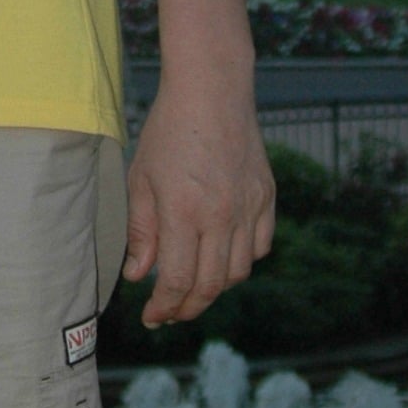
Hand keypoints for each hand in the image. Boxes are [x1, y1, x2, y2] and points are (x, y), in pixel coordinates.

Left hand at [125, 78, 274, 325]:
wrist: (212, 90)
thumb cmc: (168, 130)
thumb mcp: (141, 176)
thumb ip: (141, 230)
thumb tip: (140, 276)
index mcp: (184, 210)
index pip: (178, 280)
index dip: (164, 307)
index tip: (152, 317)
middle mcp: (221, 215)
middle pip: (211, 286)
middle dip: (187, 307)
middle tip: (170, 312)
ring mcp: (249, 208)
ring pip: (237, 272)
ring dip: (214, 288)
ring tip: (192, 285)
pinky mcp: (267, 198)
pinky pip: (259, 247)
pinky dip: (241, 262)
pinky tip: (221, 256)